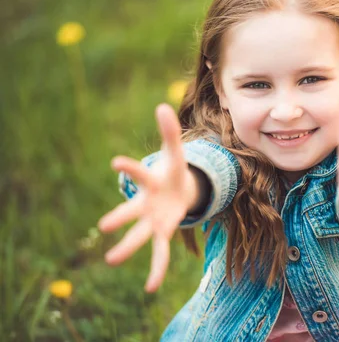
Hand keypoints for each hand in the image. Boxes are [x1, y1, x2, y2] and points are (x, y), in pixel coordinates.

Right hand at [98, 103, 198, 292]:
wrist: (178, 190)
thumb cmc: (173, 170)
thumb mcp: (176, 151)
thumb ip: (170, 132)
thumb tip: (163, 106)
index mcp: (150, 181)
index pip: (140, 174)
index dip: (130, 168)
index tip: (116, 163)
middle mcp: (146, 203)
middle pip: (131, 211)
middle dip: (120, 216)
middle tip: (105, 225)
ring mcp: (153, 220)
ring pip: (140, 235)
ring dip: (128, 247)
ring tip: (111, 260)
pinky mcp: (163, 232)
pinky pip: (160, 253)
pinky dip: (156, 269)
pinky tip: (151, 287)